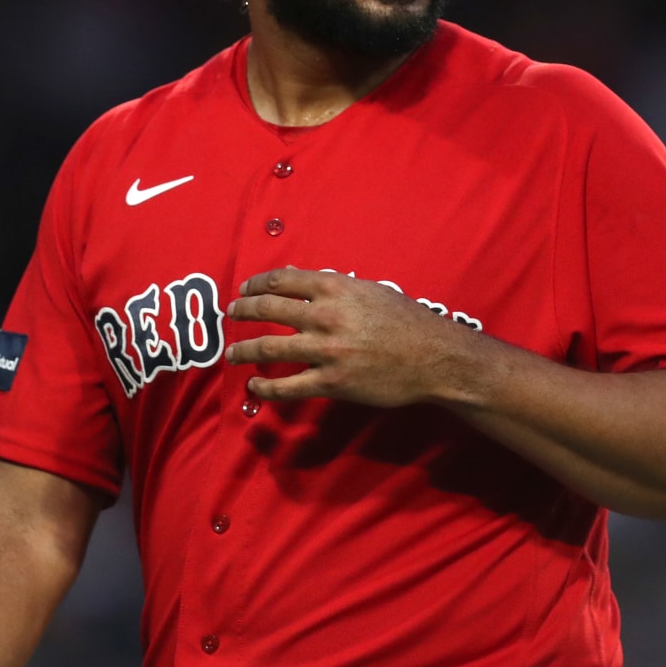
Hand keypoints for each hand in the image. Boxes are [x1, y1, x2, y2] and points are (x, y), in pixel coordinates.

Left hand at [224, 266, 473, 404]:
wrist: (434, 357)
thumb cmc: (406, 321)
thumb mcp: (370, 291)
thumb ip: (334, 287)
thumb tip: (298, 279)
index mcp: (334, 287)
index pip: (280, 280)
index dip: (256, 284)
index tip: (245, 289)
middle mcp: (324, 315)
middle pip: (267, 309)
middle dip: (243, 311)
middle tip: (231, 314)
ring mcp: (325, 350)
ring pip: (269, 347)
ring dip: (243, 349)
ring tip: (232, 354)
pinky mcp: (331, 382)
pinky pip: (287, 386)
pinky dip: (266, 387)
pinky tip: (255, 386)